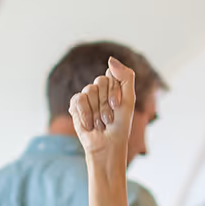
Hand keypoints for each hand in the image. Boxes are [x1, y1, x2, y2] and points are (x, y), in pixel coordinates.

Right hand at [70, 56, 134, 184]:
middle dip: (105, 103)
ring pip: (89, 91)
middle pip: (99, 82)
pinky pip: (77, 100)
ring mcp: (87, 97)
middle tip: (109, 118)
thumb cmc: (120, 126)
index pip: (111, 75)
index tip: (117, 106)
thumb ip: (126, 77)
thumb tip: (110, 59)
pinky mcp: (75, 106)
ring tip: (100, 124)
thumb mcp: (129, 100)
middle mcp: (100, 89)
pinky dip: (85, 114)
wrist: (106, 146)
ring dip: (96, 111)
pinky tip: (89, 124)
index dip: (114, 92)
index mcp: (114, 86)